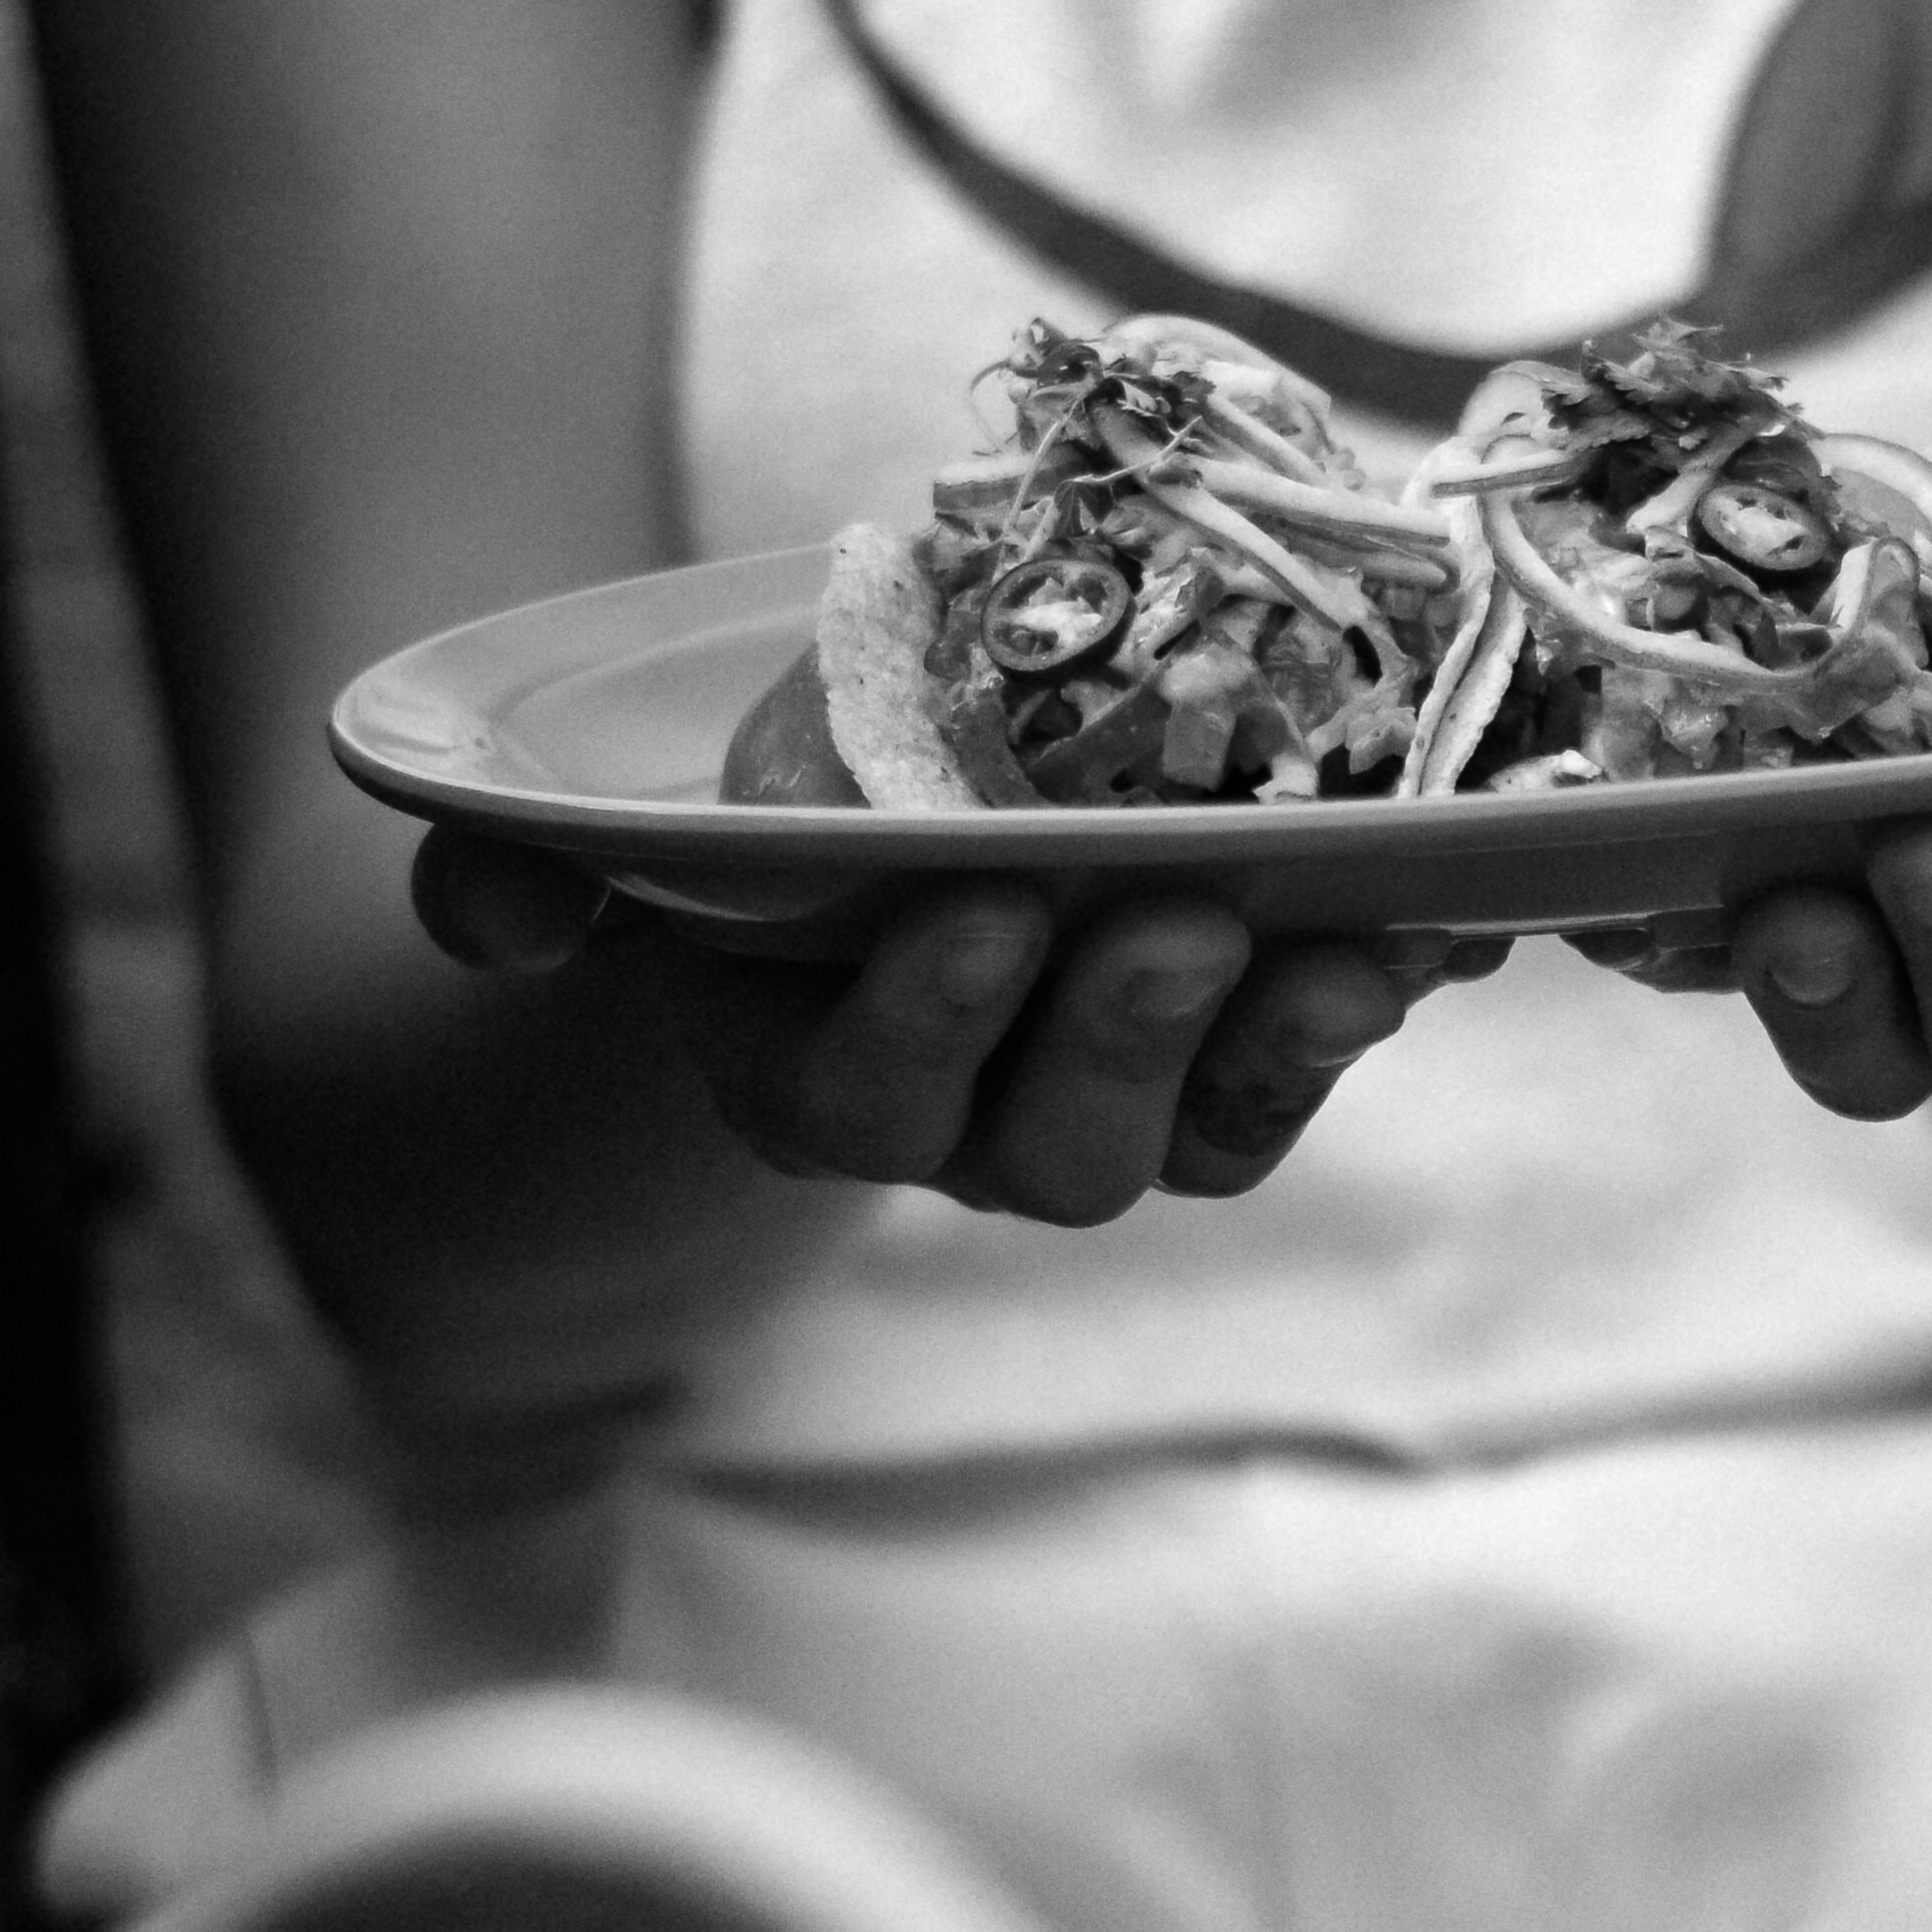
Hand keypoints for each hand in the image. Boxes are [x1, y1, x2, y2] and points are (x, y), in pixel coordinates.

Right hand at [411, 826, 1495, 1218]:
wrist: (891, 781)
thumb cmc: (745, 821)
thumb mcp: (619, 828)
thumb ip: (530, 868)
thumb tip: (485, 916)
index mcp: (811, 1082)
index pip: (858, 1099)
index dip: (926, 1023)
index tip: (983, 908)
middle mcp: (976, 1129)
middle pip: (1057, 1149)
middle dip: (1123, 1039)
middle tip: (1182, 918)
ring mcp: (1127, 1104)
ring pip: (1206, 1135)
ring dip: (1276, 1049)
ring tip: (1340, 946)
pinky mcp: (1245, 1053)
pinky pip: (1317, 1061)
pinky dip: (1380, 997)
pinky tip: (1446, 920)